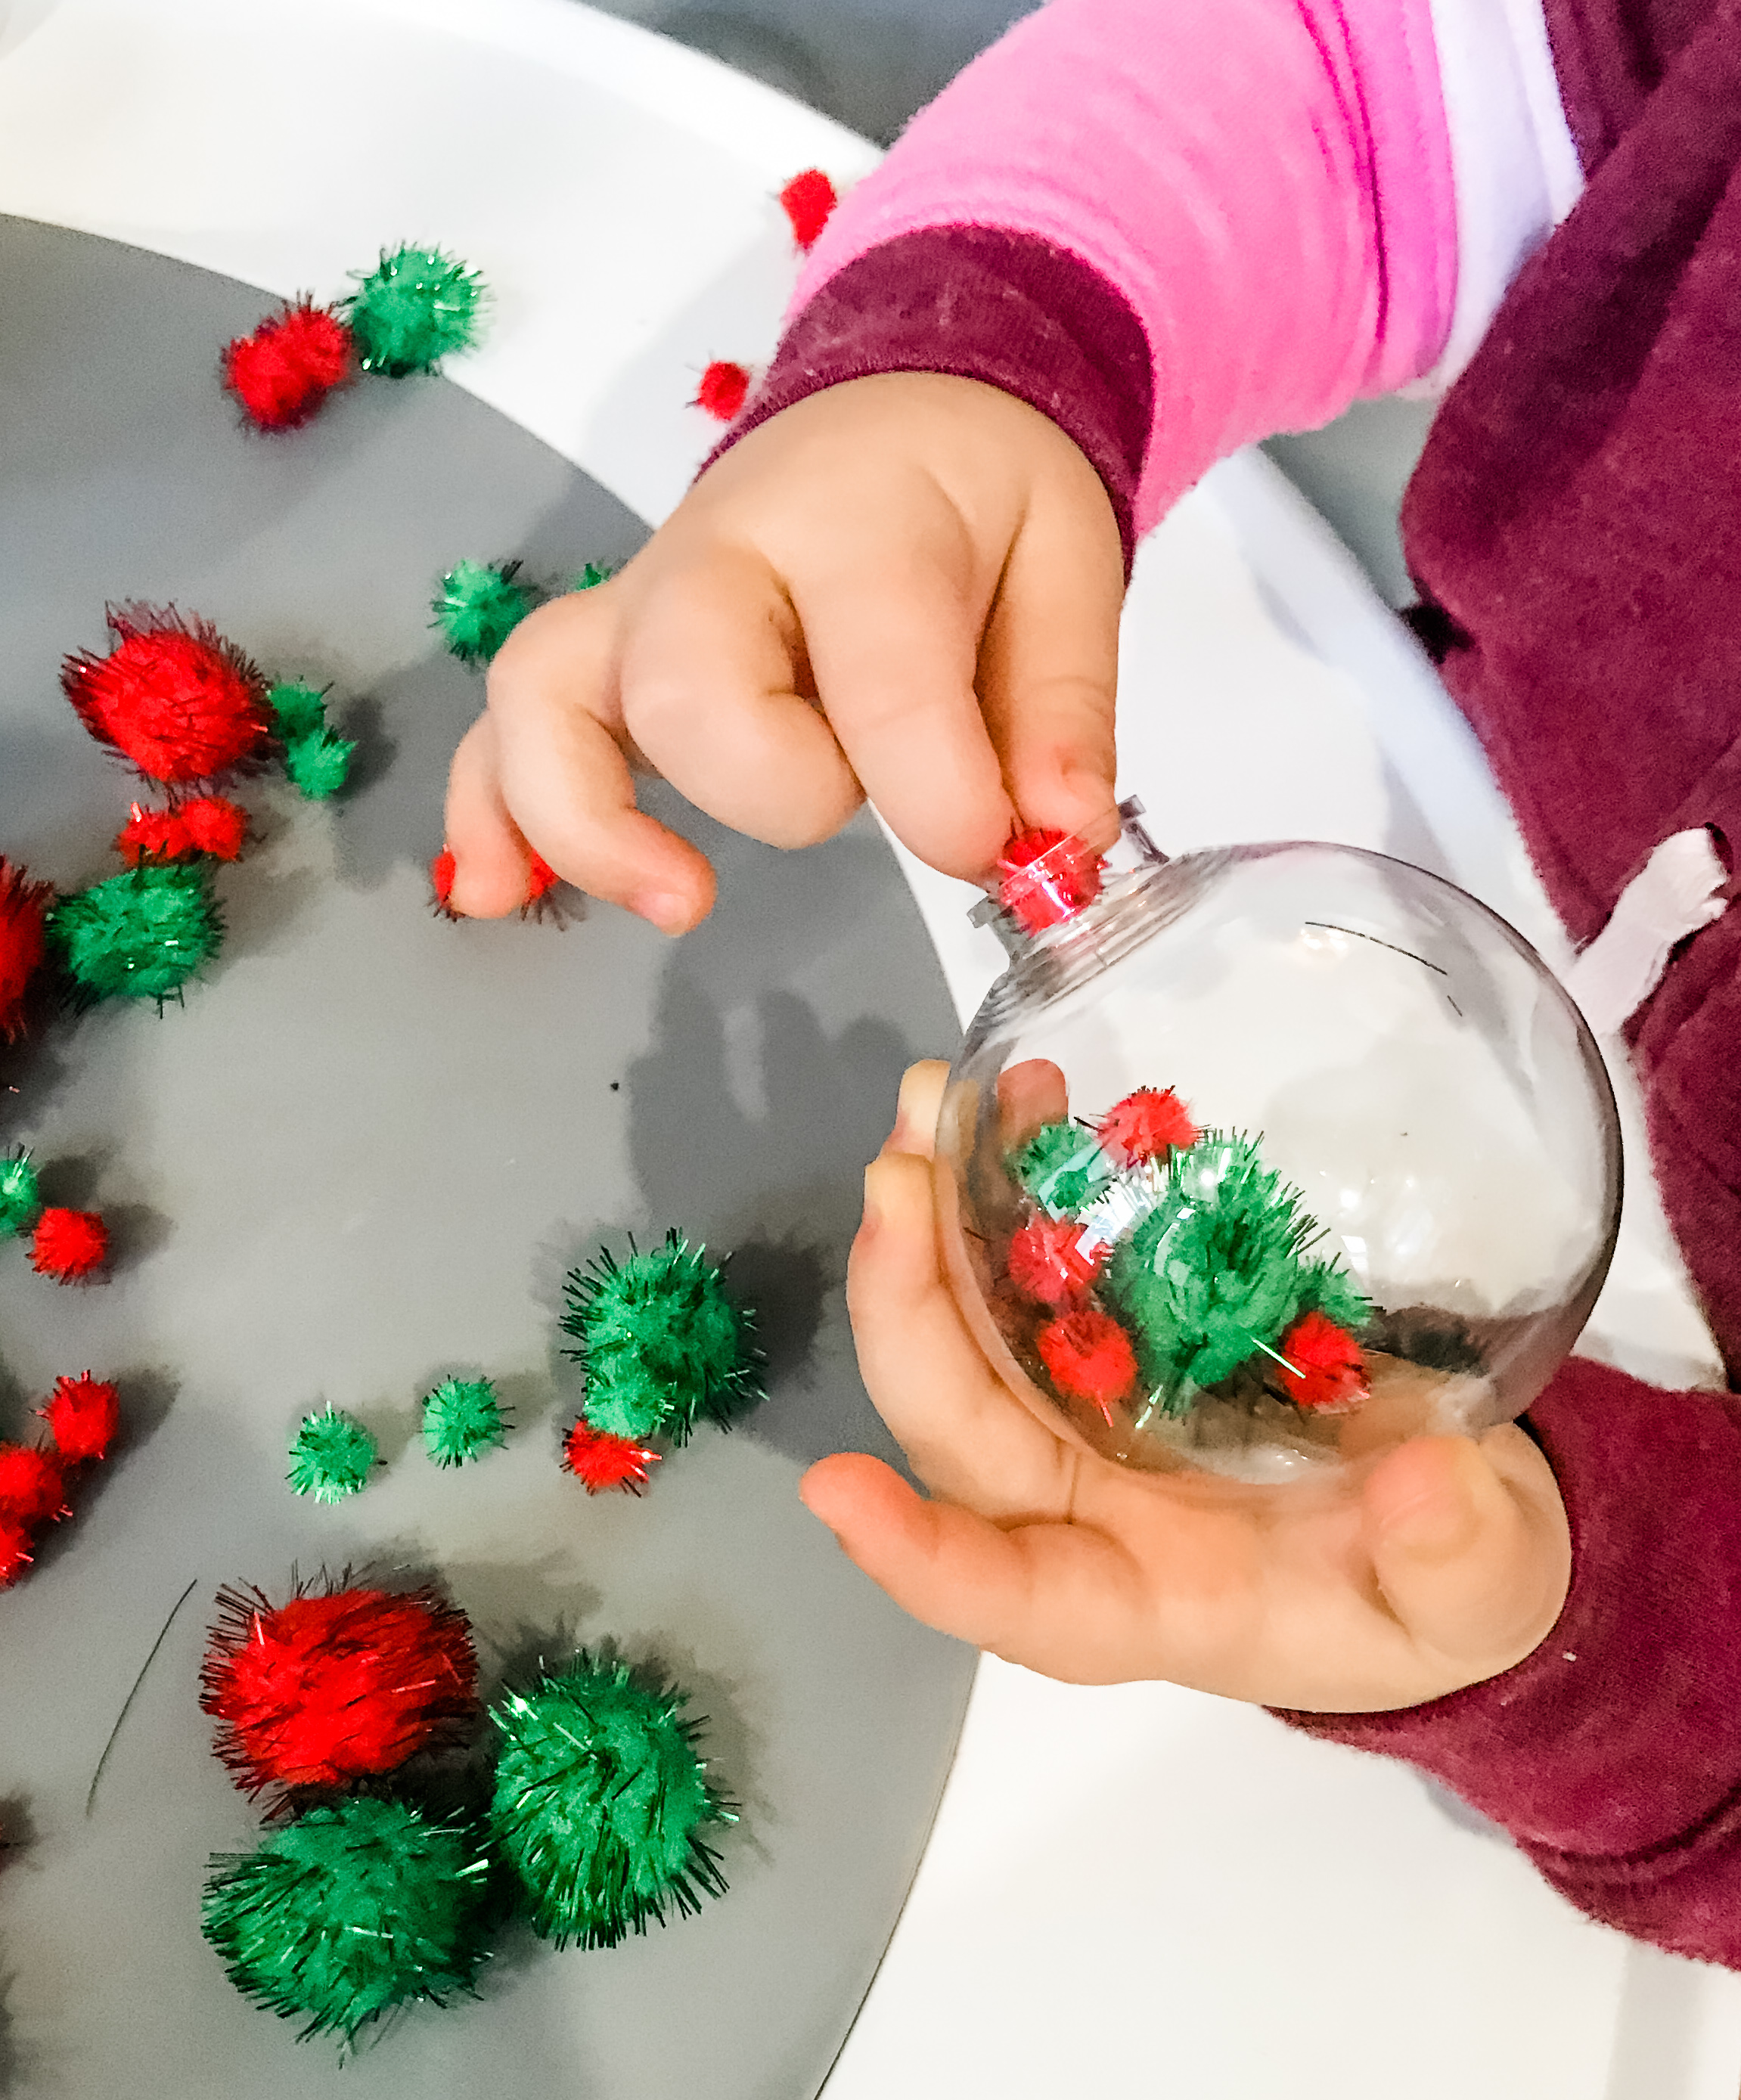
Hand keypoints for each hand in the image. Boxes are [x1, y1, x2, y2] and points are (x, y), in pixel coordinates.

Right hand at [441, 374, 1123, 924]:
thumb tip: (1054, 846)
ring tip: (680, 902)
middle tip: (858, 805)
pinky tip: (491, 895)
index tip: (1003, 851)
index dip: (942, 797)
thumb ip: (1060, 711)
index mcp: (860, 525)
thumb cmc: (978, 494)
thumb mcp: (1067, 566)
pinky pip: (506, 724)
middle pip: (687, 691)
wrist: (896, 410)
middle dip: (778, 790)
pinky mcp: (596, 654)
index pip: (882, 680)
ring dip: (588, 820)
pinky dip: (491, 814)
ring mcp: (637, 606)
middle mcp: (719, 557)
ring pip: (547, 698)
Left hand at [804, 1062, 1572, 1711]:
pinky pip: (1041, 1265)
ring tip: (932, 1097)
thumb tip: (1428, 1482)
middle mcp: (1081, 1507)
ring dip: (936, 1218)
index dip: (917, 1552)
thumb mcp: (1476, 1588)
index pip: (1008, 1592)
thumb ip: (1456, 1555)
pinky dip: (1022, 1181)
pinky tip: (1023, 1098)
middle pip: (955, 1422)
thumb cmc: (1444, 1584)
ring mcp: (1089, 1414)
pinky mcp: (1122, 1336)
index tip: (835, 1488)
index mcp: (1141, 1598)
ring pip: (970, 1329)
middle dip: (905, 1304)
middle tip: (895, 1173)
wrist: (1453, 1513)